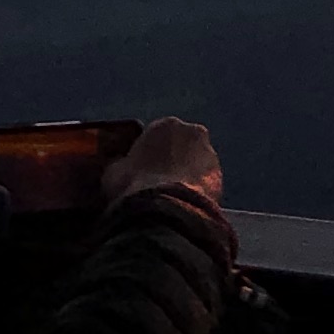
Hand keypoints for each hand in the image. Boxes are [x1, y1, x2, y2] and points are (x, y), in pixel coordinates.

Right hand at [103, 118, 223, 208]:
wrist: (165, 209)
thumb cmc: (133, 185)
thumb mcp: (113, 172)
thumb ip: (120, 164)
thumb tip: (120, 165)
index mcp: (165, 124)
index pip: (156, 135)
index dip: (148, 153)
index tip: (141, 170)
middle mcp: (193, 132)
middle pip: (181, 145)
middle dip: (173, 160)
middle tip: (159, 183)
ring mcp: (210, 154)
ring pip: (196, 163)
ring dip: (187, 175)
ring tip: (172, 198)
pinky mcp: (221, 176)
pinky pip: (205, 182)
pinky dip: (197, 191)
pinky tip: (184, 205)